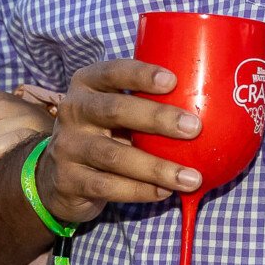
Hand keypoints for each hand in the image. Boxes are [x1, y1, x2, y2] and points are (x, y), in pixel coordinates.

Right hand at [34, 58, 202, 226]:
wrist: (56, 176)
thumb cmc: (101, 133)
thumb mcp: (112, 111)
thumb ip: (142, 104)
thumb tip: (208, 104)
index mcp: (87, 85)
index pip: (112, 72)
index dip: (141, 74)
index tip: (173, 81)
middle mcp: (73, 111)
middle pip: (115, 110)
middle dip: (157, 118)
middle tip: (194, 128)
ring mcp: (67, 147)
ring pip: (115, 156)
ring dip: (157, 167)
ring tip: (191, 177)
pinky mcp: (68, 181)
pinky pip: (109, 187)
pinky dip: (141, 191)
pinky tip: (165, 192)